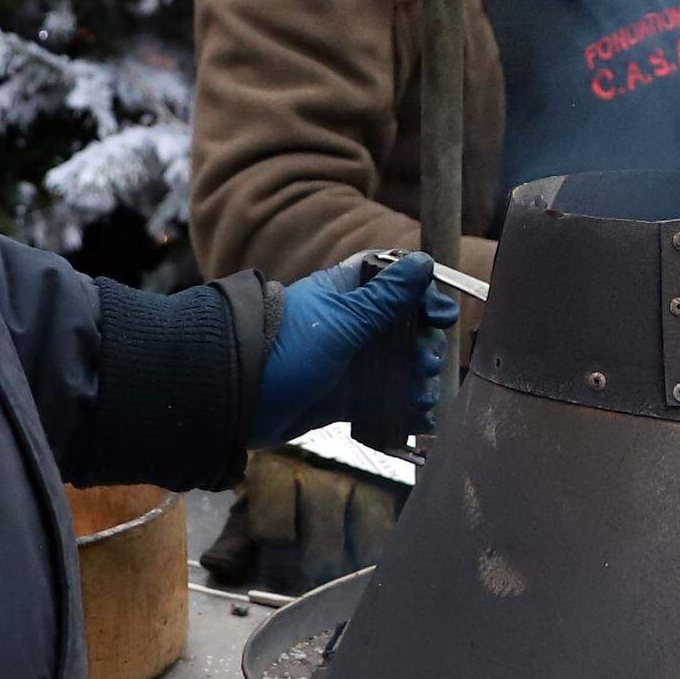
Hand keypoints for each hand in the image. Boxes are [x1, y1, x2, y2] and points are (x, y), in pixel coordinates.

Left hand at [255, 252, 458, 446]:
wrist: (238, 398)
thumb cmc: (286, 347)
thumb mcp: (342, 321)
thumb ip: (385, 299)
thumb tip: (423, 264)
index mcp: (346, 293)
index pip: (395, 282)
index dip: (422, 295)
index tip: (441, 314)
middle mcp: (351, 324)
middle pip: (404, 327)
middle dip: (423, 343)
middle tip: (427, 361)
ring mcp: (348, 361)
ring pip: (397, 365)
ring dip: (417, 378)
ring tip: (423, 392)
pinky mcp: (343, 396)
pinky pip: (383, 398)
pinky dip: (404, 406)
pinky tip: (419, 415)